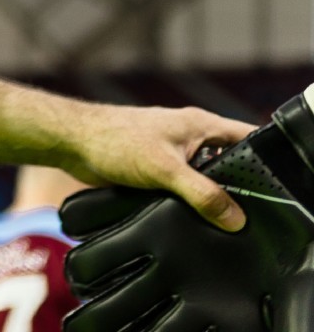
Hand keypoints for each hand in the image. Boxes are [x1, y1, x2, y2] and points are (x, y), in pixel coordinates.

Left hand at [0, 77, 253, 229]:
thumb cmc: (112, 140)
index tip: (273, 190)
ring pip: (206, 177)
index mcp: (200, 125)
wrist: (70, 141)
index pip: (248, 138)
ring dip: (210, 195)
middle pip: (230, 162)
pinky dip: (189, 199)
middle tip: (245, 213)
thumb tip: (235, 218)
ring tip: (217, 218)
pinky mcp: (157, 168)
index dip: (263, 161)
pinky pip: (184, 186)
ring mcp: (174, 151)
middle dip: (238, 186)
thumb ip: (201, 193)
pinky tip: (191, 218)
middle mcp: (191, 136)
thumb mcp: (164, 169)